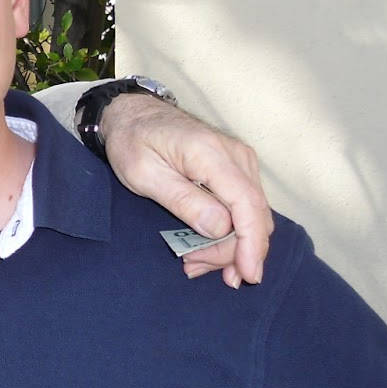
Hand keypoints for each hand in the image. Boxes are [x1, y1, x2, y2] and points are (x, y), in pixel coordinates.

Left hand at [99, 94, 271, 287]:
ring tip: (194, 262)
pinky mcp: (237, 167)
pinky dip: (230, 230)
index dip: (251, 243)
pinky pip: (244, 206)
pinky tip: (205, 247)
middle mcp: (235, 155)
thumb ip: (183, 200)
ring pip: (252, 214)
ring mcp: (240, 160)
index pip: (246, 204)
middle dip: (232, 251)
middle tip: (194, 268)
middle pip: (253, 215)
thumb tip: (220, 227)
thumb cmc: (133, 141)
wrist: (134, 113)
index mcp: (210, 154)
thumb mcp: (144, 175)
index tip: (247, 274)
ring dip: (229, 244)